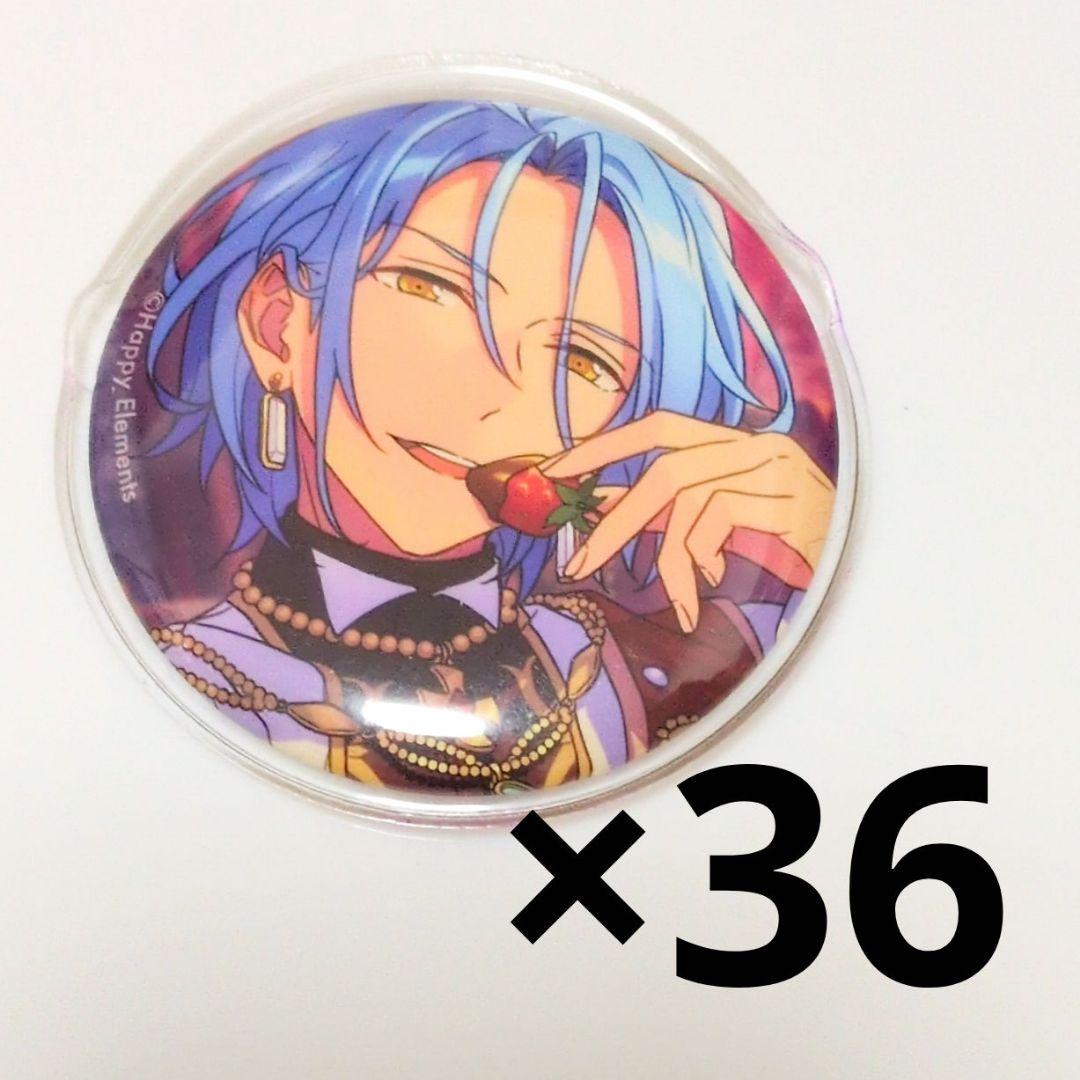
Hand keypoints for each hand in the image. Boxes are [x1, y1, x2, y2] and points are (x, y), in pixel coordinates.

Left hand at [543, 411, 835, 632]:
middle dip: (614, 516)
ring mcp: (776, 468)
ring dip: (664, 556)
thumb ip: (674, 512)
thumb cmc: (794, 546)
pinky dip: (703, 558)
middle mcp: (756, 445)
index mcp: (737, 443)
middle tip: (577, 561)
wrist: (872, 566)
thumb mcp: (727, 523)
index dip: (606, 446)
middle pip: (664, 468)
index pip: (661, 427)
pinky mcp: (791, 499)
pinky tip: (714, 584)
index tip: (556, 473)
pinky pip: (719, 519)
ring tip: (673, 599)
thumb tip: (603, 511)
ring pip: (686, 495)